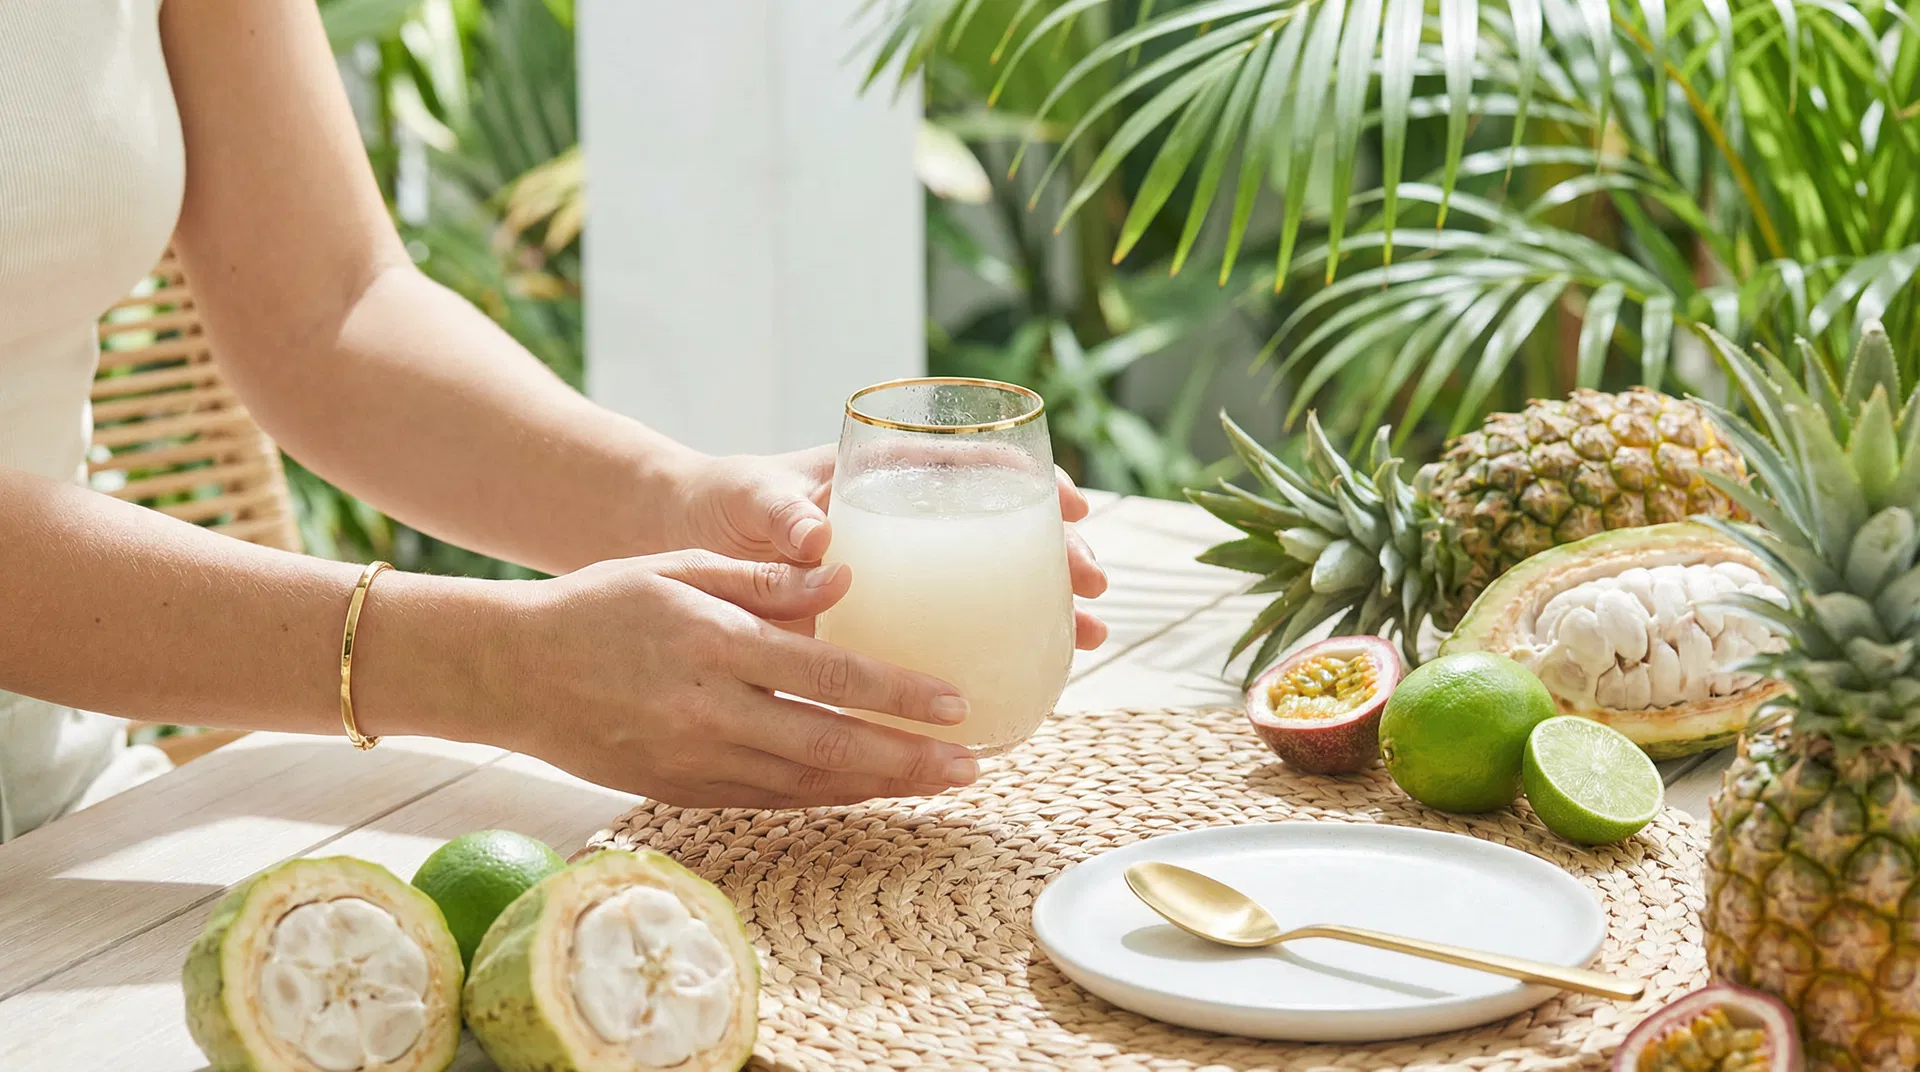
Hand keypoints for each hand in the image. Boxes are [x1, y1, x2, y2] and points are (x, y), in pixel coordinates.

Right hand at [489, 550, 981, 807]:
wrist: (509, 671)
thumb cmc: (598, 605)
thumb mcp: (677, 567)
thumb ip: (762, 579)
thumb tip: (846, 580)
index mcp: (714, 643)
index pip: (827, 672)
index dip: (898, 693)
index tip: (954, 701)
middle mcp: (709, 709)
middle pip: (830, 742)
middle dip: (909, 757)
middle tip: (971, 763)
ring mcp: (693, 759)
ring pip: (806, 783)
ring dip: (879, 785)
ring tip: (939, 782)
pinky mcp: (679, 790)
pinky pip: (768, 800)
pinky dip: (825, 798)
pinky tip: (867, 791)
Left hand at [674, 446, 1110, 648]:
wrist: (685, 545)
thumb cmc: (723, 504)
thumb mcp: (750, 498)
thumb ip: (782, 512)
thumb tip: (818, 540)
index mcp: (883, 475)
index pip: (972, 467)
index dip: (1028, 484)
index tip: (1073, 507)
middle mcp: (905, 521)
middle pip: (998, 531)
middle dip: (1056, 555)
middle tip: (1097, 585)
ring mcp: (901, 574)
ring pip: (987, 584)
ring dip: (1042, 607)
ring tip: (1089, 635)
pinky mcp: (884, 621)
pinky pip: (950, 632)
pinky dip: (991, 650)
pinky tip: (1028, 678)